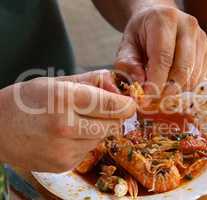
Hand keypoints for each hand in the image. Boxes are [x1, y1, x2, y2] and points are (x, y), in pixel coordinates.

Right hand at [0, 70, 135, 171]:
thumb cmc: (27, 101)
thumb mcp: (57, 82)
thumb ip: (91, 81)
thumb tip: (117, 86)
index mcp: (65, 99)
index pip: (112, 105)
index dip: (127, 104)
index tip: (130, 103)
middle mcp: (66, 127)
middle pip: (113, 124)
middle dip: (113, 115)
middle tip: (102, 108)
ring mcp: (64, 149)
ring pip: (102, 137)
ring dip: (98, 128)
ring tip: (77, 120)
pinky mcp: (64, 164)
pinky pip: (89, 149)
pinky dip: (86, 140)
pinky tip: (68, 134)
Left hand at [115, 6, 206, 97]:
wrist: (158, 18)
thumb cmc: (141, 33)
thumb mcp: (127, 45)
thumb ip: (128, 64)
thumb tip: (139, 84)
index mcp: (165, 20)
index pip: (163, 58)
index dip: (155, 83)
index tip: (145, 100)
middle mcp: (188, 27)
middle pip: (182, 69)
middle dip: (167, 92)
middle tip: (153, 103)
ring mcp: (201, 39)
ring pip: (192, 76)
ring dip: (176, 92)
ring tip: (160, 96)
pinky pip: (198, 78)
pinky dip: (184, 88)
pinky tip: (171, 88)